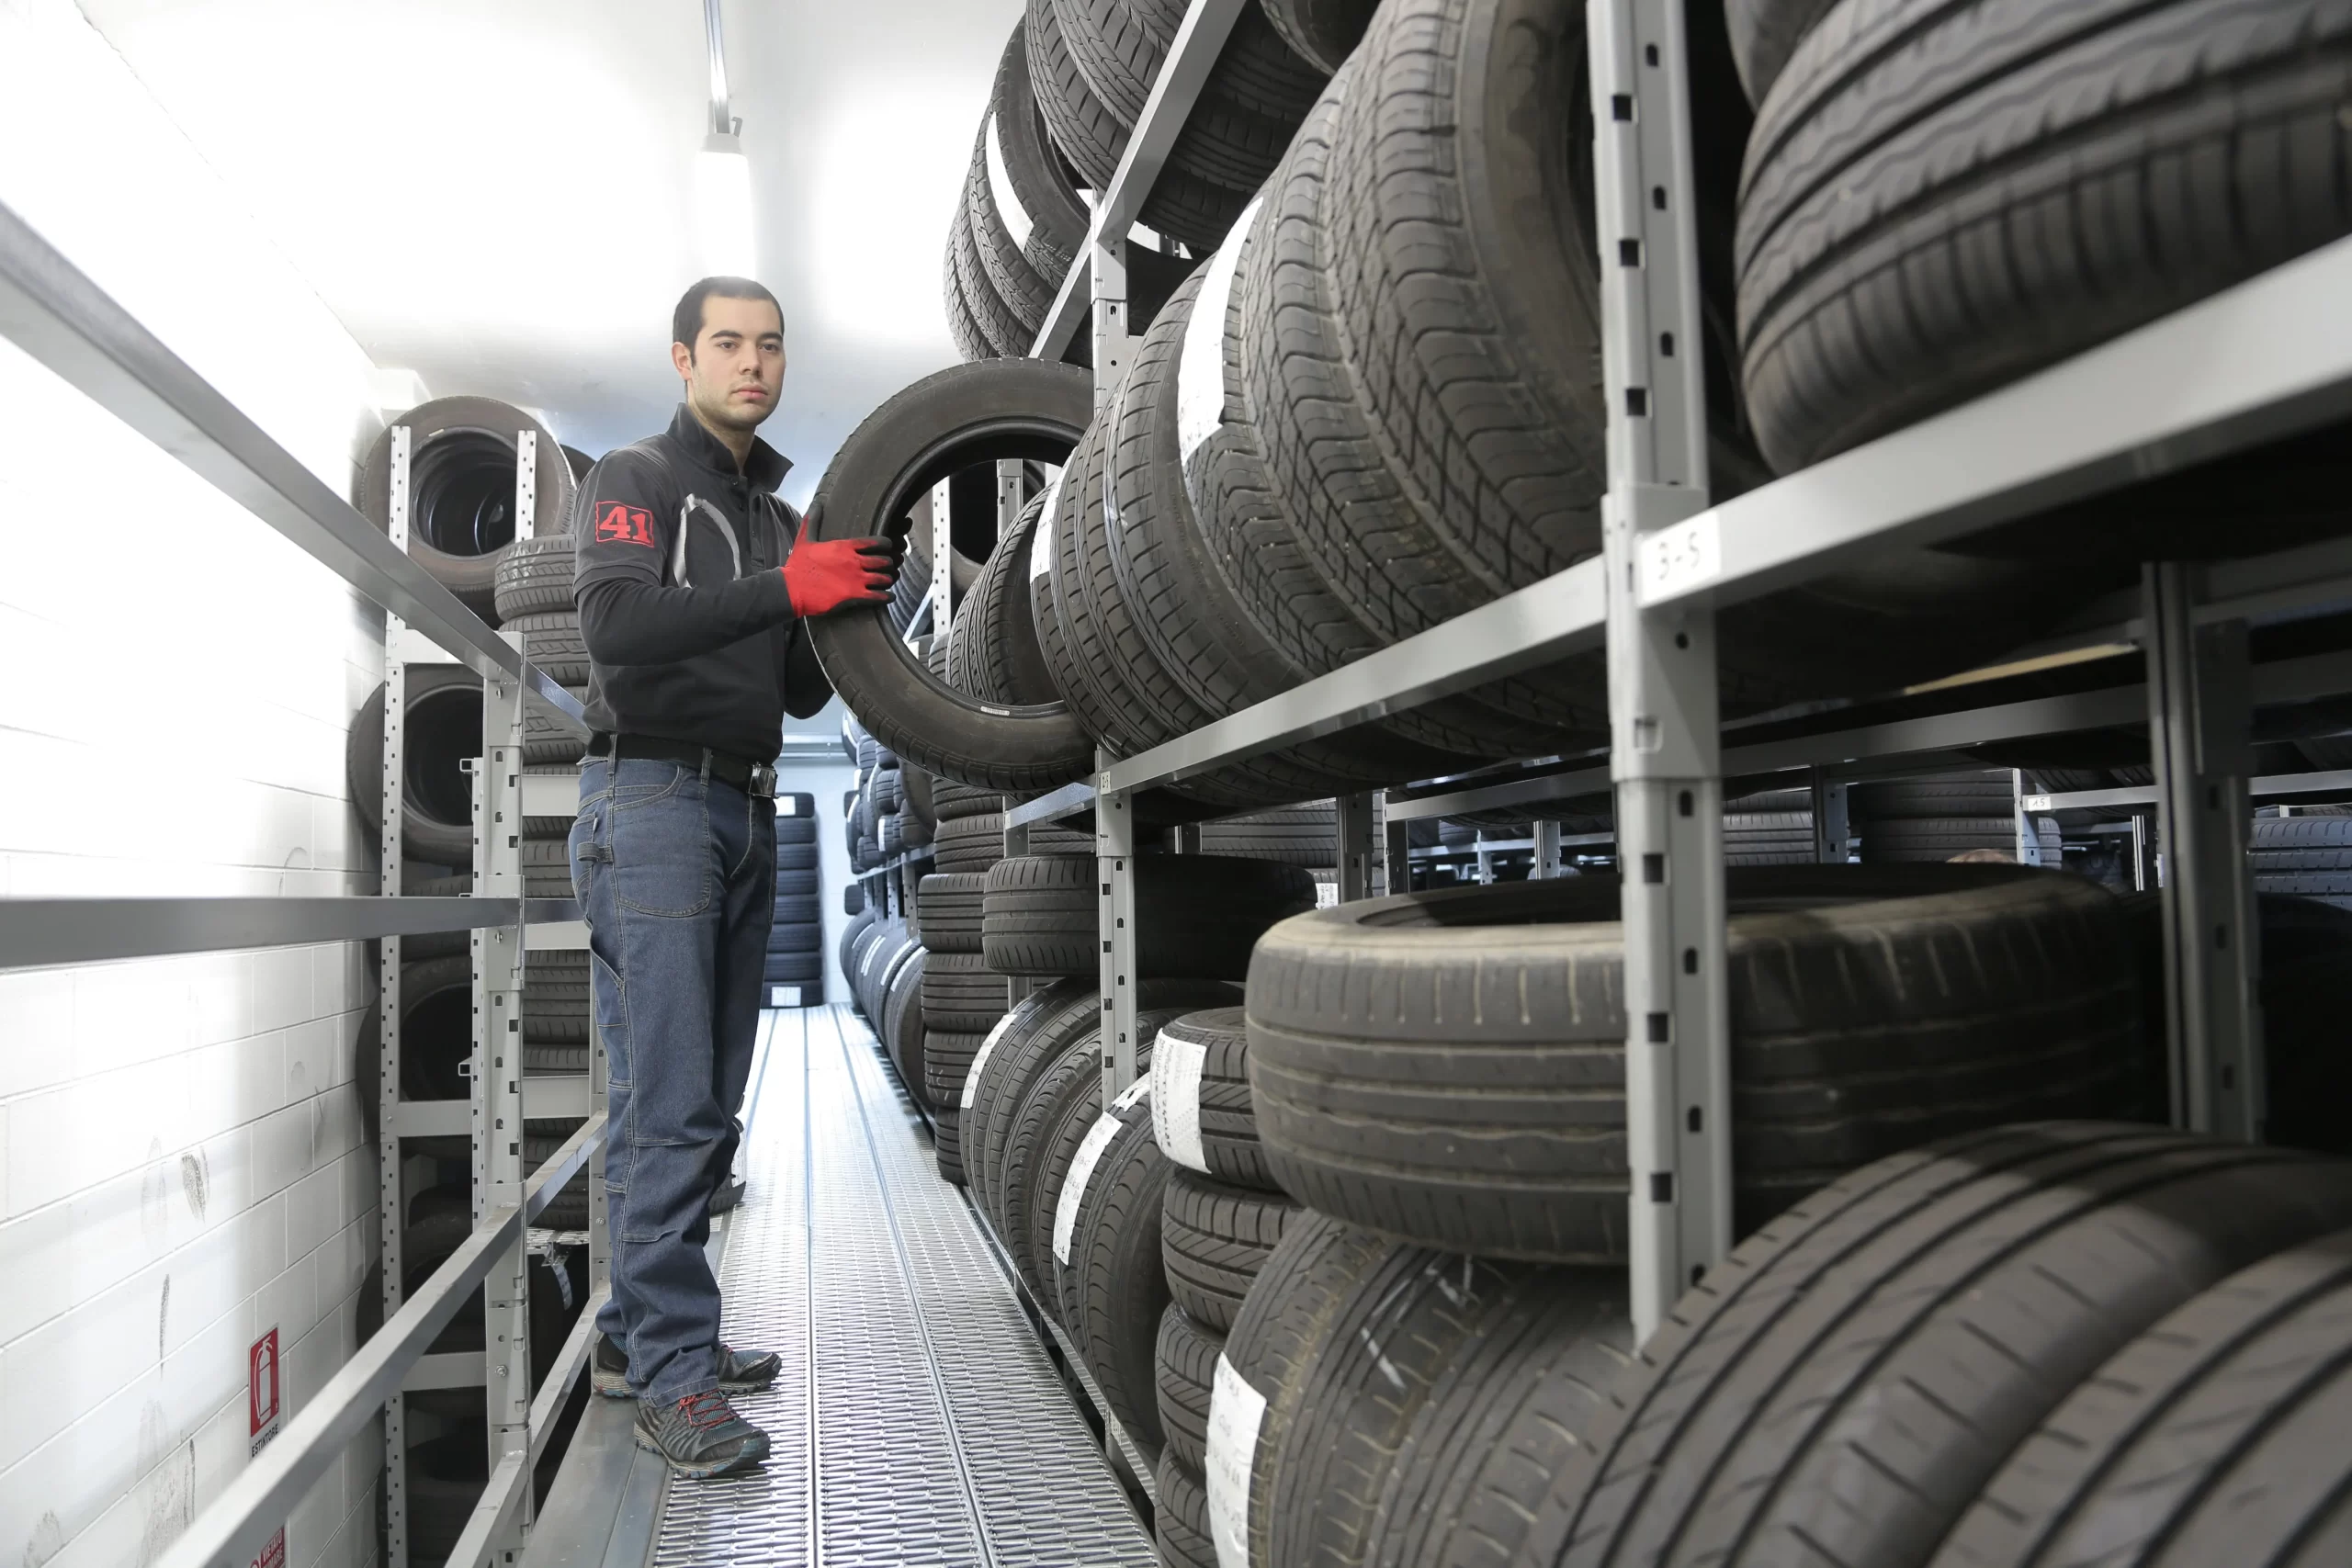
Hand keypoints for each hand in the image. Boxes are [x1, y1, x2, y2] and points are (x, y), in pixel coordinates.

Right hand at [781, 505, 901, 617]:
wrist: (791, 589)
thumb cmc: (798, 565)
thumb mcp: (805, 540)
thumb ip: (813, 521)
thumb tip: (816, 503)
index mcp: (845, 546)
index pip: (877, 542)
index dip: (887, 545)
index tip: (888, 548)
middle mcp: (854, 561)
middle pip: (885, 560)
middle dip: (889, 564)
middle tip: (889, 567)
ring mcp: (856, 579)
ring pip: (885, 578)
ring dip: (889, 580)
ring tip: (888, 581)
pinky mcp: (854, 596)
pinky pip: (880, 596)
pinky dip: (887, 596)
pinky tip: (889, 596)